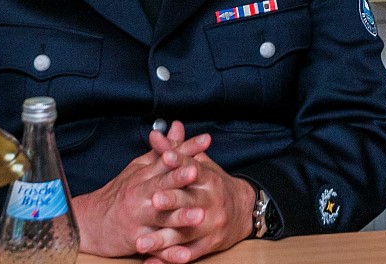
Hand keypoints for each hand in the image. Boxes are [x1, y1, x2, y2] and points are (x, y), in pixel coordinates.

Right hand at [71, 123, 212, 258]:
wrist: (91, 223)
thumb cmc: (121, 193)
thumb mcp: (140, 167)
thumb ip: (163, 149)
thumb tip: (179, 127)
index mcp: (144, 175)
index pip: (167, 159)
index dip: (186, 150)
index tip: (205, 141)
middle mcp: (140, 195)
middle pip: (162, 184)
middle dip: (179, 178)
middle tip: (197, 172)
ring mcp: (138, 218)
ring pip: (161, 217)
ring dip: (180, 217)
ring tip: (199, 215)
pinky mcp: (136, 240)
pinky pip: (155, 246)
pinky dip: (169, 252)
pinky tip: (184, 254)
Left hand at [141, 131, 257, 261]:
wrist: (244, 211)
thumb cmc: (214, 186)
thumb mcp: (200, 165)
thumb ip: (176, 151)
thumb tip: (155, 135)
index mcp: (210, 179)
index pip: (195, 167)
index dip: (180, 162)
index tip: (166, 157)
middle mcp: (213, 201)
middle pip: (191, 201)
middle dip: (173, 201)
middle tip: (155, 201)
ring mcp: (213, 225)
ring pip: (186, 233)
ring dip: (163, 239)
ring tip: (141, 243)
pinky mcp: (210, 244)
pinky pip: (189, 254)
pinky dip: (170, 259)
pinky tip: (152, 262)